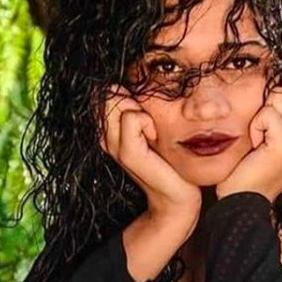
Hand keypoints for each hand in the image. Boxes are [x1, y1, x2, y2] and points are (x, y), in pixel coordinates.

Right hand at [100, 84, 201, 218]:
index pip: (104, 92)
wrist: (178, 197)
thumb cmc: (171, 162)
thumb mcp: (155, 130)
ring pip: (116, 102)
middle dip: (131, 97)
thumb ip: (141, 108)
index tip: (145, 112)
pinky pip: (131, 118)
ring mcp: (114, 146)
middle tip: (150, 121)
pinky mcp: (128, 153)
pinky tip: (155, 137)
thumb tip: (131, 83)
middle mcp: (106, 137)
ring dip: (140, 109)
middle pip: (107, 93)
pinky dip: (147, 121)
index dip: (126, 92)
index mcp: (110, 131)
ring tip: (153, 131)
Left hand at [215, 81, 281, 204]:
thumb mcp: (281, 136)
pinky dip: (255, 129)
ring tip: (263, 145)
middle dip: (269, 111)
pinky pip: (265, 114)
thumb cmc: (259, 168)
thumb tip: (280, 77)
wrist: (247, 201)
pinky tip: (259, 149)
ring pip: (276, 100)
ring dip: (261, 120)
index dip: (277, 105)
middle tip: (267, 140)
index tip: (274, 134)